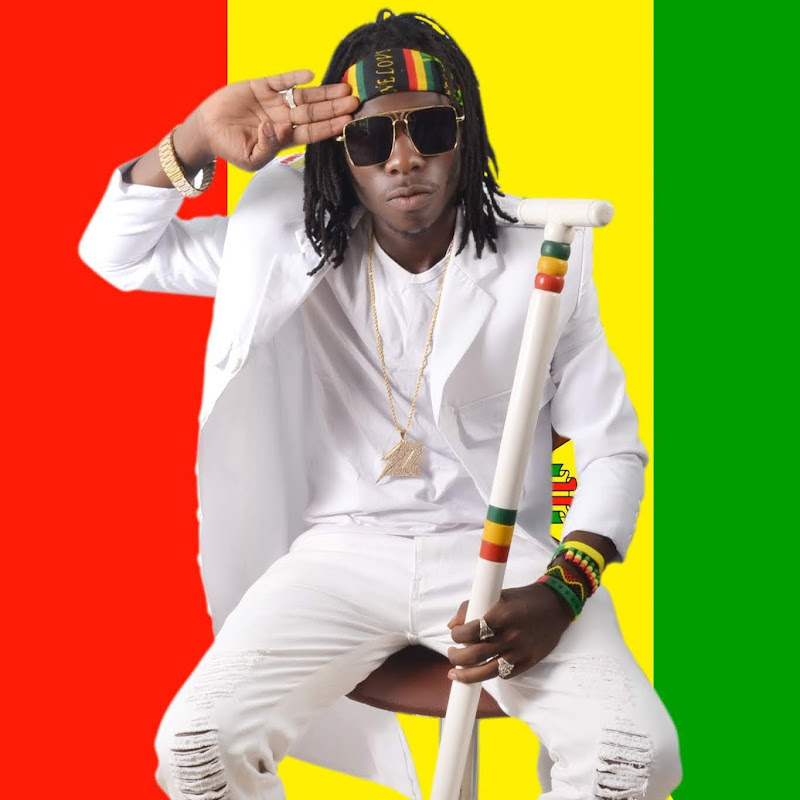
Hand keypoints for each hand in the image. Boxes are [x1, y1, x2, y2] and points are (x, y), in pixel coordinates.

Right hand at [183, 69, 357, 171]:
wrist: (206, 131)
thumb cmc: (231, 149)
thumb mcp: (251, 158)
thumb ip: (268, 147)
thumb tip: (281, 129)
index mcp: (285, 138)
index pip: (313, 132)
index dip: (330, 126)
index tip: (347, 121)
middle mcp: (284, 118)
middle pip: (315, 113)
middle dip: (335, 107)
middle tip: (354, 101)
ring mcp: (274, 102)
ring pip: (304, 96)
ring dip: (323, 93)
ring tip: (343, 88)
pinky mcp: (261, 87)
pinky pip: (281, 81)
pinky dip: (294, 77)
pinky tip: (310, 76)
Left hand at [446, 583, 573, 682]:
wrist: (557, 605)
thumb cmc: (524, 598)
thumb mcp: (498, 595)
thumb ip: (473, 607)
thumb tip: (452, 624)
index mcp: (503, 614)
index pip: (471, 631)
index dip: (457, 635)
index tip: (454, 634)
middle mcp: (512, 635)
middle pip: (476, 654)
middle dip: (457, 657)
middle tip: (452, 653)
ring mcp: (522, 651)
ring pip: (488, 671)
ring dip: (467, 675)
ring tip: (456, 672)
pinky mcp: (530, 661)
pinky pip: (505, 674)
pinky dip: (490, 674)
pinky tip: (481, 670)